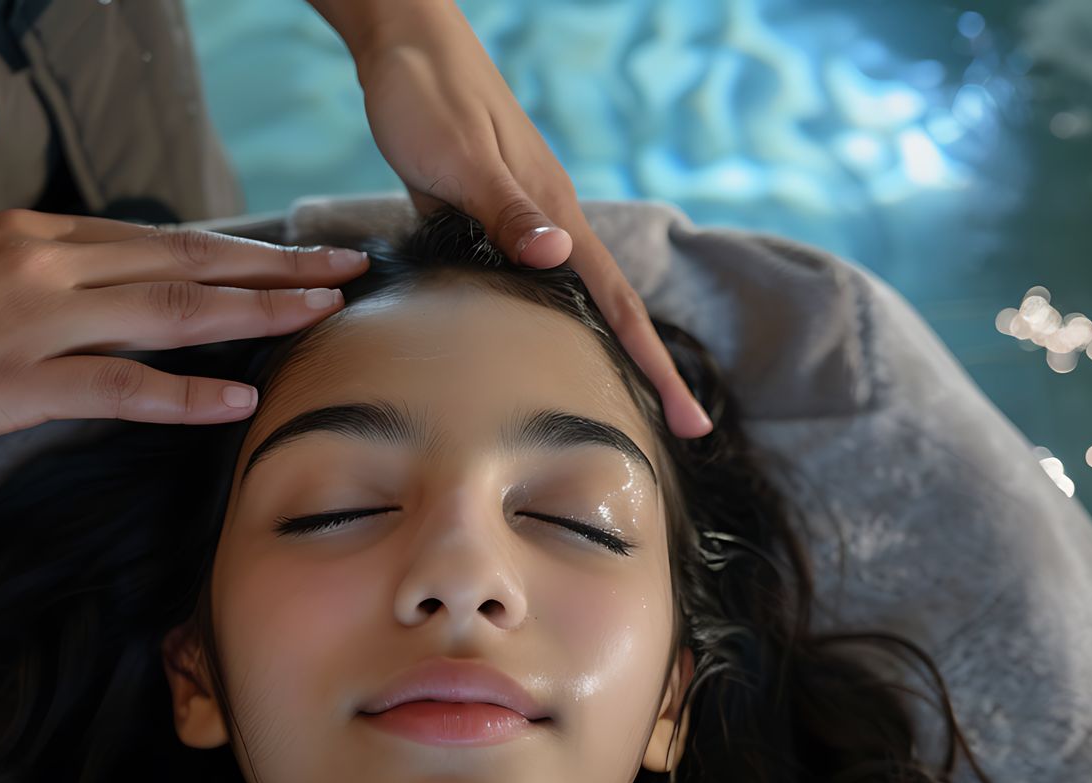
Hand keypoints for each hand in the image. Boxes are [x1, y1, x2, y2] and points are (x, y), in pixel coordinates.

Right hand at [0, 208, 369, 467]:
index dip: (240, 249)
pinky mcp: (10, 381)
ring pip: (167, 311)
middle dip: (275, 268)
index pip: (162, 241)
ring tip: (321, 319)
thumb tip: (106, 307)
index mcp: (37, 240)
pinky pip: (116, 386)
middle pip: (185, 263)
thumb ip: (42, 288)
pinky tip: (235, 402)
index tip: (301, 255)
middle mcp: (44, 264)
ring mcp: (29, 321)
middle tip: (346, 271)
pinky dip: (181, 393)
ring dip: (252, 315)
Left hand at [348, 4, 712, 437]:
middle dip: (645, 371)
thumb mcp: (462, 158)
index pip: (618, 305)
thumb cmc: (426, 97)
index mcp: (555, 211)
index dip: (654, 365)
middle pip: (609, 311)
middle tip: (680, 432)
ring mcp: (521, 220)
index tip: (689, 419)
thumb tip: (560, 255)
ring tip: (617, 407)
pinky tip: (532, 354)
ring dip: (598, 352)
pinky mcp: (486, 218)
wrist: (402, 41)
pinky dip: (541, 326)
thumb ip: (507, 210)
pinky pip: (523, 287)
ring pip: (568, 302)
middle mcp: (550, 222)